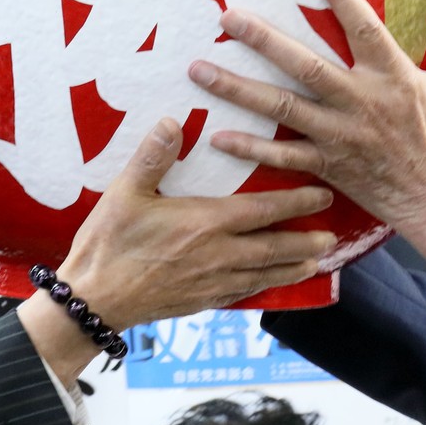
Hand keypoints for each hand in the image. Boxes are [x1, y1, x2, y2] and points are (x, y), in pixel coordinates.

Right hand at [62, 118, 335, 325]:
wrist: (93, 301)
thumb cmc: (107, 245)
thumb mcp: (123, 193)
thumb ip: (152, 157)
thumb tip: (172, 121)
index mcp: (204, 224)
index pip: (262, 210)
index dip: (295, 202)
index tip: (323, 194)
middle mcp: (217, 255)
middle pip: (274, 248)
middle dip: (305, 241)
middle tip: (332, 236)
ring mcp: (211, 283)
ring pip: (264, 275)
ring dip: (293, 268)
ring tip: (317, 262)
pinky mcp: (200, 303)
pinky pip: (242, 293)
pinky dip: (263, 287)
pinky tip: (270, 285)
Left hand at [189, 0, 425, 241]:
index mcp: (394, 76)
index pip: (361, 24)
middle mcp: (361, 102)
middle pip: (304, 64)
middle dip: (262, 39)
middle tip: (226, 16)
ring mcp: (340, 136)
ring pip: (281, 107)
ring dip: (237, 89)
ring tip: (199, 69)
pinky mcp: (328, 165)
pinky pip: (282, 155)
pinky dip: (250, 148)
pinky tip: (217, 135)